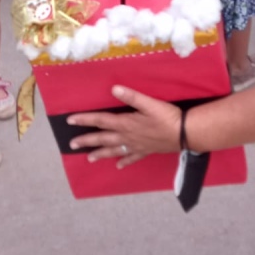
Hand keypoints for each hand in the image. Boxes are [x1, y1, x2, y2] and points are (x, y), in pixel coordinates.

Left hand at [67, 85, 181, 166]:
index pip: (101, 120)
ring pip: (114, 151)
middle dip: (87, 140)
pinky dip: (124, 161)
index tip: (70, 121)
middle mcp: (128, 137)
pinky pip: (131, 158)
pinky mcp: (146, 151)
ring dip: (100, 153)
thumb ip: (131, 96)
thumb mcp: (149, 103)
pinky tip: (119, 165)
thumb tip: (114, 88)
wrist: (185, 134)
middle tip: (72, 144)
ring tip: (89, 158)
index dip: (85, 119)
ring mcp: (136, 146)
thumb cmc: (167, 117)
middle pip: (103, 138)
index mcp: (126, 123)